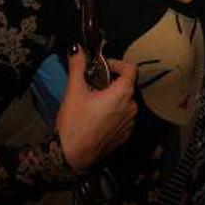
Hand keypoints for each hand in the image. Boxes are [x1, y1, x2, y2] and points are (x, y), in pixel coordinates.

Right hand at [56, 46, 137, 172]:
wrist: (72, 156)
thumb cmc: (74, 122)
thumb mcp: (74, 91)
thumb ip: (77, 66)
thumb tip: (76, 48)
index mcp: (123, 93)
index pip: (130, 69)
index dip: (116, 63)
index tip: (101, 66)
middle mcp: (132, 107)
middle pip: (126, 86)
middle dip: (110, 82)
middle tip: (91, 84)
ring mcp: (130, 123)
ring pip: (124, 102)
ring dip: (112, 98)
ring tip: (92, 102)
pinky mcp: (125, 136)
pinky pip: (123, 117)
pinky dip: (113, 113)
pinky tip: (96, 118)